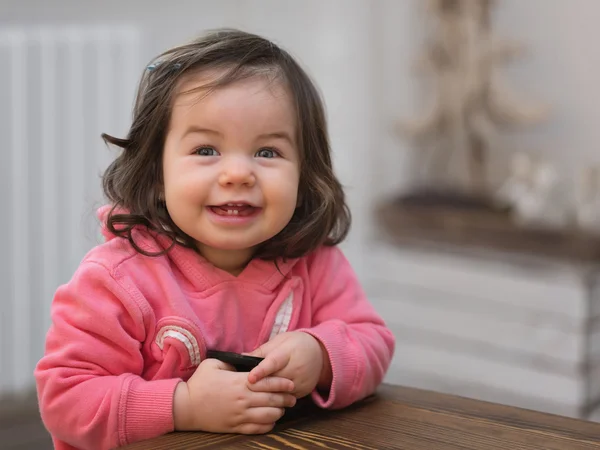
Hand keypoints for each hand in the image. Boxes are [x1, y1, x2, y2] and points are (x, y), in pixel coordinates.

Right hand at [173, 358, 296, 433]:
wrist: (185, 407)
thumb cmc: (199, 384)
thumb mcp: (213, 364)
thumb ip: (231, 362)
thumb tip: (243, 362)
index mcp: (239, 382)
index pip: (268, 382)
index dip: (283, 383)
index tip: (291, 383)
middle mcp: (243, 399)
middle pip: (273, 400)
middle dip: (286, 399)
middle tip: (293, 397)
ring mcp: (240, 415)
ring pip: (268, 416)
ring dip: (279, 412)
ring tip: (282, 409)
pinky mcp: (235, 427)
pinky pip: (257, 429)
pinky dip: (268, 426)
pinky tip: (271, 421)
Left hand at [246, 331, 331, 398]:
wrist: (321, 354)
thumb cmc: (295, 344)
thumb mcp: (280, 340)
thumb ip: (262, 350)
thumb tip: (242, 358)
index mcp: (288, 353)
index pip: (274, 363)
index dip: (261, 371)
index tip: (250, 378)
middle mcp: (296, 369)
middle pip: (275, 381)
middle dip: (259, 386)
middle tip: (244, 389)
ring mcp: (301, 382)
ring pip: (279, 393)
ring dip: (266, 394)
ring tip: (252, 394)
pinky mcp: (303, 392)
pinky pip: (286, 399)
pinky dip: (276, 398)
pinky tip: (266, 396)